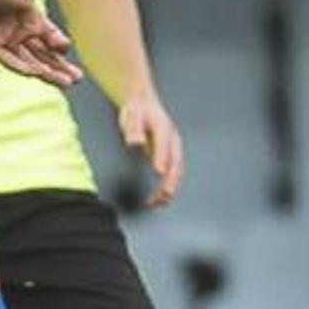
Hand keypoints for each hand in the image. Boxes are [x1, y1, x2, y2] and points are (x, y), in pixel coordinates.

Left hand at [0, 0, 79, 87]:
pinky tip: (38, 73)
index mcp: (27, 16)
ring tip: (65, 83)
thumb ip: (41, 27)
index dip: (59, 46)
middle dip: (58, 67)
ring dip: (46, 72)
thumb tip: (59, 45)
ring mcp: (2, 38)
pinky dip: (24, 67)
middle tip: (76, 79)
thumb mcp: (27, 3)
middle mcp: (15, 30)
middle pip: (41, 54)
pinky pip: (8, 60)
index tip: (68, 49)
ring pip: (28, 61)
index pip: (48, 37)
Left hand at [118, 91, 187, 206]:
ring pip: (176, 173)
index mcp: (164, 128)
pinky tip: (156, 200)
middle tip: (164, 195)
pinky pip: (171, 176)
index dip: (162, 158)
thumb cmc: (138, 111)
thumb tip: (136, 143)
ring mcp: (172, 151)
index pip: (164, 144)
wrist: (143, 105)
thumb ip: (134, 129)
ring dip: (169, 189)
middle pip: (176, 163)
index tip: (158, 171)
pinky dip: (166, 189)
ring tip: (157, 203)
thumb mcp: (132, 115)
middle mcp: (172, 141)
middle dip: (171, 180)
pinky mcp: (169, 158)